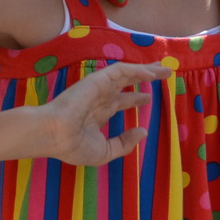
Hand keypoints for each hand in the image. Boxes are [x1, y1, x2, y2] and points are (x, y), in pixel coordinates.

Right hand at [33, 62, 170, 166]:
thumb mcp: (104, 151)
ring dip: (146, 70)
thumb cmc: (74, 146)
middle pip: (126, 84)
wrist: (55, 135)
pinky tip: (151, 72)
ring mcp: (98, 88)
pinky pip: (121, 70)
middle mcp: (99, 98)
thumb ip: (124, 143)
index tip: (148, 97)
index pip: (119, 102)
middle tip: (162, 74)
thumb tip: (143, 131)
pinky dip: (137, 70)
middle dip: (144, 78)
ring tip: (165, 68)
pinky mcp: (98, 79)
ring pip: (127, 73)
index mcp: (98, 114)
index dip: (135, 99)